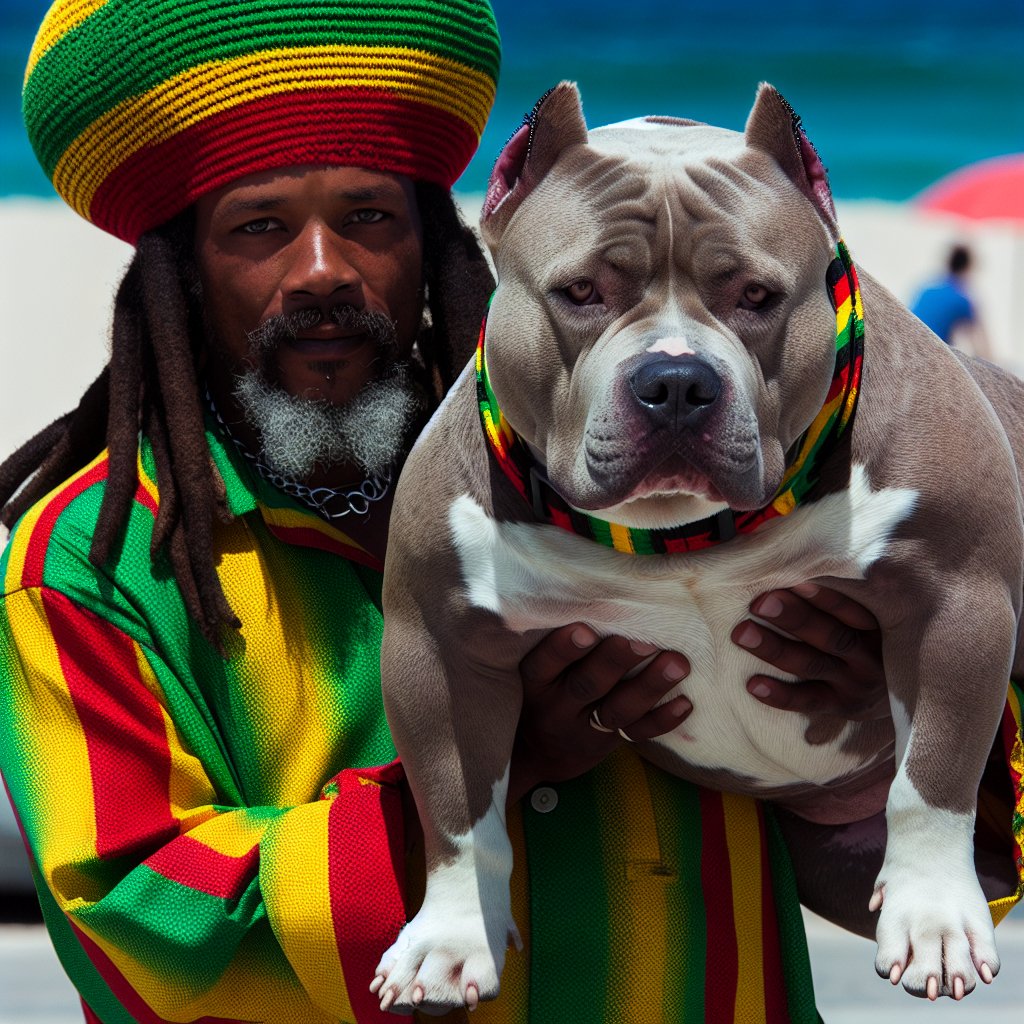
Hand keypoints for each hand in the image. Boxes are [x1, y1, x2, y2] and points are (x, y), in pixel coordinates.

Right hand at [510, 625, 691, 799]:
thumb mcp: (541, 668)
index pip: (544, 664)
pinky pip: (638, 735)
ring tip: (678, 663)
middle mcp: (558, 706)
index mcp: (537, 681)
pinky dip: (663, 720)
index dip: (564, 648)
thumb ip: (562, 640)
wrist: (543, 750)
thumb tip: (601, 591)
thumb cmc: (547, 686)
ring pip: (617, 711)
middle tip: (645, 640)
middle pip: (587, 685)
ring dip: (649, 686)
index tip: (586, 629)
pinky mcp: (610, 743)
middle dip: (616, 661)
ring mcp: (585, 728)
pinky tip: (685, 702)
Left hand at [732, 582, 887, 719]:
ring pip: (812, 664)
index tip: (795, 581)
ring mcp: (856, 685)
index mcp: (878, 625)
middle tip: (760, 603)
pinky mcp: (841, 708)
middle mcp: (870, 656)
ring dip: (774, 649)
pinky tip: (753, 684)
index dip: (825, 597)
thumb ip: (844, 590)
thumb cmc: (866, 634)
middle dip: (794, 618)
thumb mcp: (867, 614)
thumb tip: (790, 556)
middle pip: (830, 636)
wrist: (898, 689)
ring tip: (742, 633)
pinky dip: (780, 695)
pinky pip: (808, 701)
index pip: (852, 610)